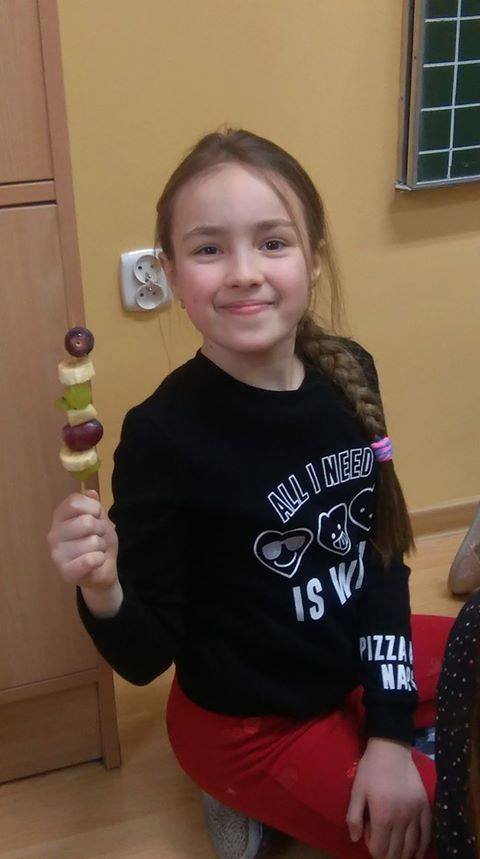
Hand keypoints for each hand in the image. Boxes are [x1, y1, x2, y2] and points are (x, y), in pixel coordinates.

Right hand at [47, 489, 118, 592]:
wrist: (102, 571)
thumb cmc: (98, 542)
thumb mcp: (99, 519)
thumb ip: (93, 505)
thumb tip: (91, 492)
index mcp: (59, 518)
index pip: (74, 502)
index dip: (93, 507)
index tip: (96, 516)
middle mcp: (53, 534)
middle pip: (87, 522)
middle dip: (101, 530)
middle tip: (98, 537)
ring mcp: (57, 554)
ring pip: (93, 541)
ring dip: (101, 546)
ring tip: (96, 551)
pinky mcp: (66, 572)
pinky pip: (91, 559)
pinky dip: (100, 559)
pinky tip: (96, 562)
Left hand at [346, 738, 430, 858]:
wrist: (391, 749)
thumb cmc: (371, 769)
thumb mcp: (356, 790)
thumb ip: (353, 816)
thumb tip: (355, 839)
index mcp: (382, 816)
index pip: (380, 849)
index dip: (373, 851)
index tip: (369, 840)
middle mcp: (401, 819)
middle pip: (396, 851)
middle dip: (388, 856)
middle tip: (383, 850)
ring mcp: (416, 814)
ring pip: (412, 846)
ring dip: (404, 855)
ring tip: (397, 855)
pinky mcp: (425, 807)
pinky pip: (427, 834)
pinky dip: (422, 847)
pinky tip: (417, 854)